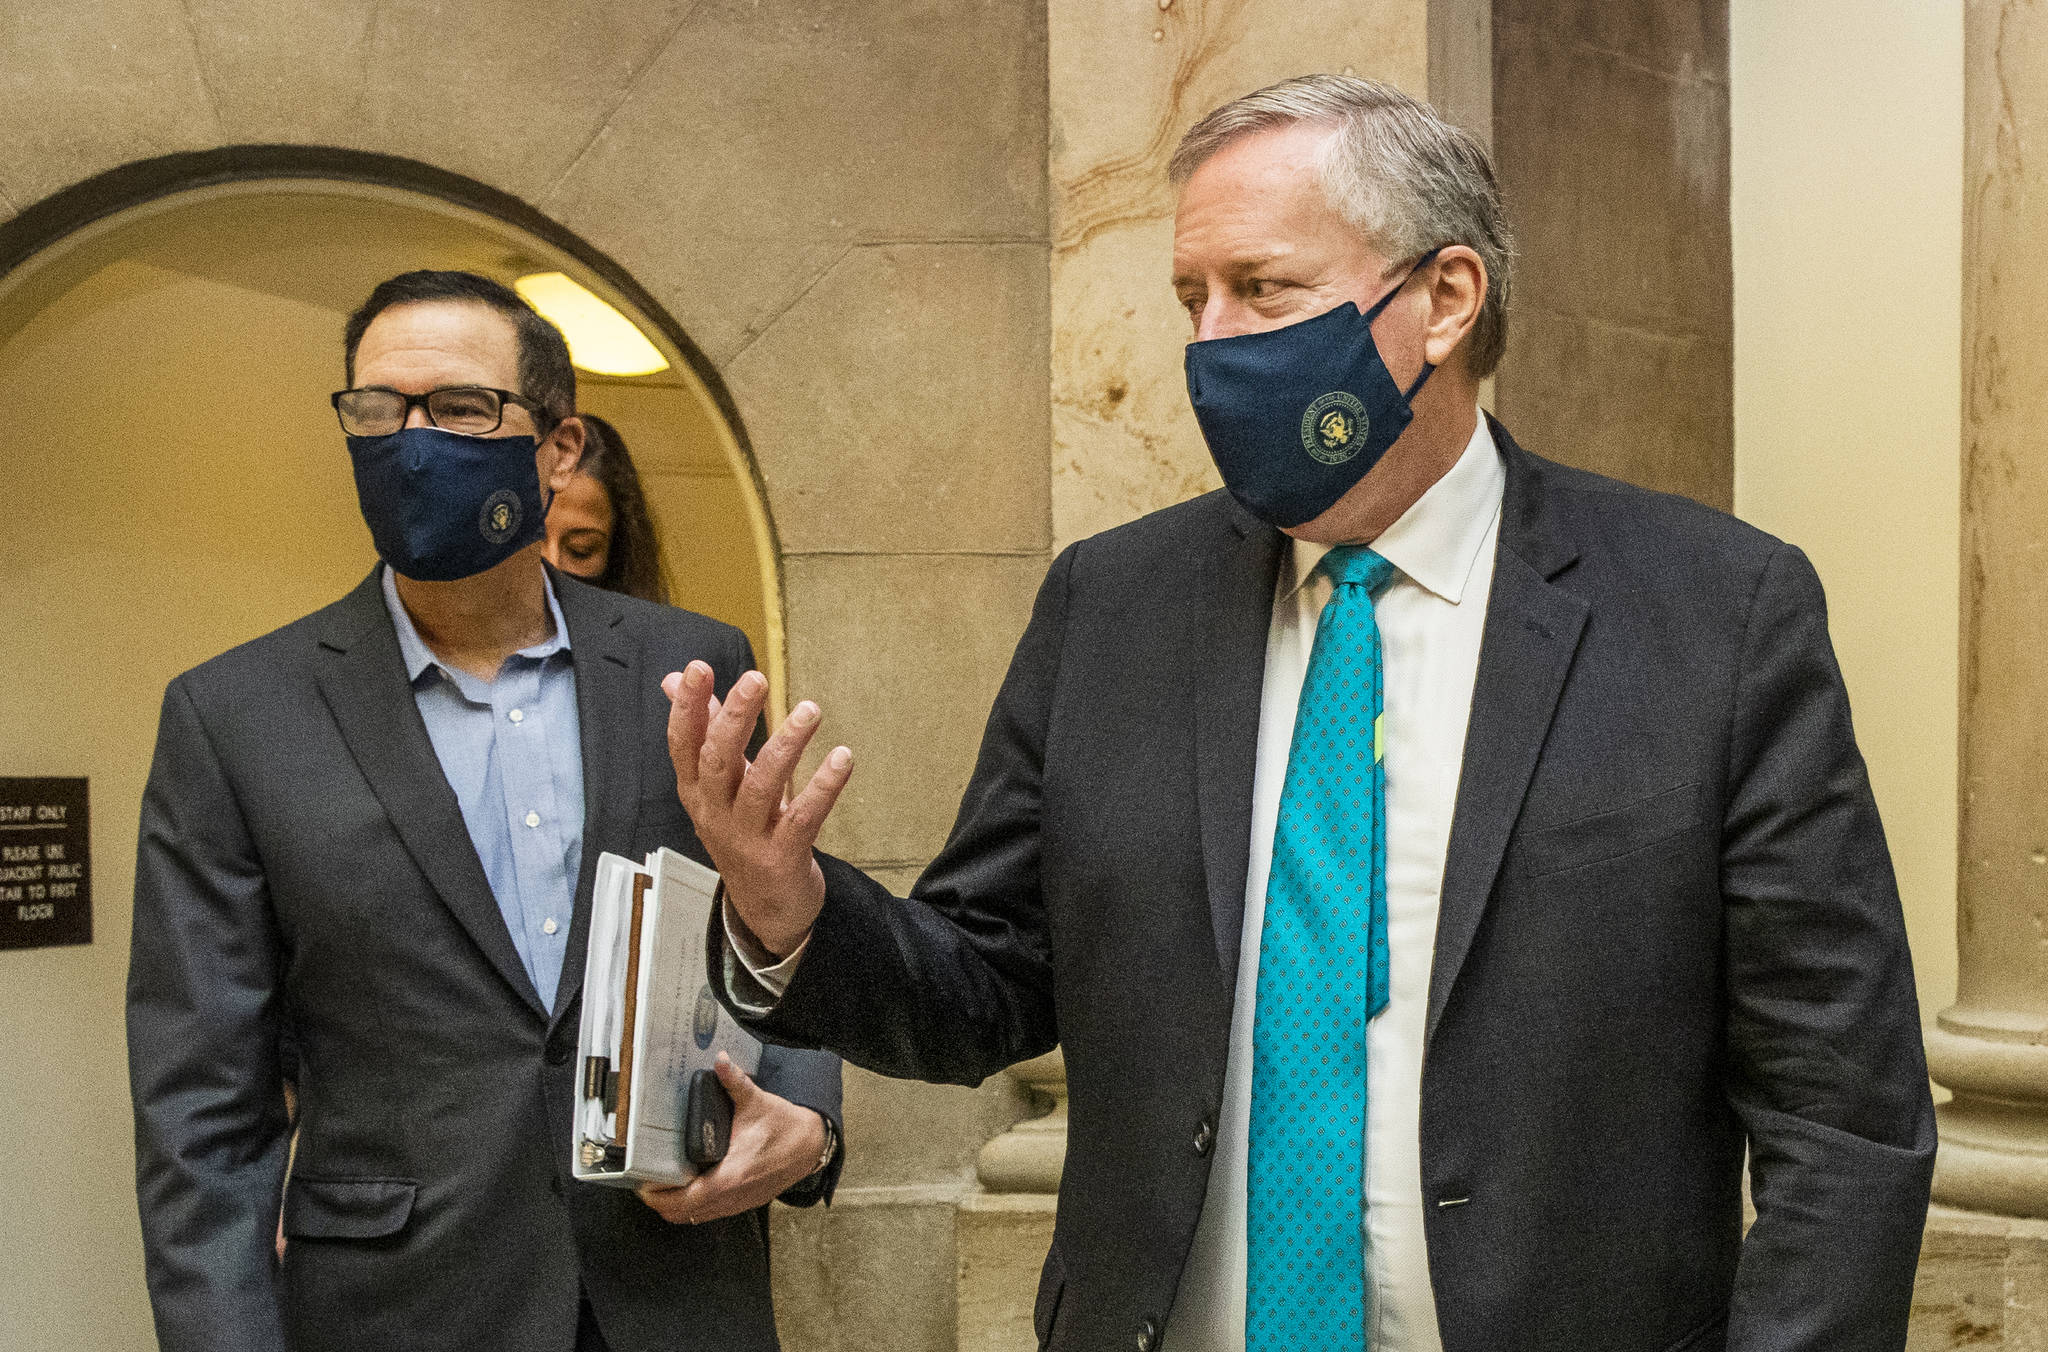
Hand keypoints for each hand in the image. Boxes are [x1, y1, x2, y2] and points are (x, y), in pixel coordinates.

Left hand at [636, 1054, 827, 1224]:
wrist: (811, 1145)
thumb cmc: (784, 1126)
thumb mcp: (757, 1102)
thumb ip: (735, 1082)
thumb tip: (721, 1059)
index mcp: (732, 1175)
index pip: (686, 1199)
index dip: (659, 1196)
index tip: (642, 1183)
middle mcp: (733, 1195)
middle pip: (684, 1214)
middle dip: (660, 1202)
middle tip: (645, 1182)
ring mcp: (739, 1203)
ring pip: (695, 1218)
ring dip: (676, 1206)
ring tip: (660, 1185)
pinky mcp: (744, 1202)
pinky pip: (710, 1213)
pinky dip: (693, 1206)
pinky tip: (686, 1187)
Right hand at [663, 663, 852, 957]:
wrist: (766, 907)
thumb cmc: (741, 831)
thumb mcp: (715, 784)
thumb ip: (700, 730)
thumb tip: (671, 679)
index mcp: (696, 791)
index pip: (682, 744)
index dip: (686, 706)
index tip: (698, 667)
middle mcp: (715, 813)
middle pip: (718, 761)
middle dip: (734, 718)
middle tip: (756, 680)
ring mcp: (747, 838)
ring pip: (762, 786)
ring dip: (786, 745)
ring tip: (811, 710)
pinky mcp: (782, 857)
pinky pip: (803, 817)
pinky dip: (823, 786)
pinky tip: (843, 758)